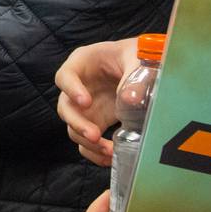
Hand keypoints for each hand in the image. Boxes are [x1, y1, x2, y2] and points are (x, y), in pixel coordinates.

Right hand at [55, 38, 138, 165]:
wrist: (145, 64)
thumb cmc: (136, 54)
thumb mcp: (137, 58)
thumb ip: (134, 76)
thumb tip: (130, 100)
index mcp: (82, 63)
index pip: (65, 76)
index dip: (72, 90)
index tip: (87, 102)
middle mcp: (77, 87)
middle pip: (65, 108)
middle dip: (78, 124)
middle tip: (95, 135)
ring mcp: (84, 106)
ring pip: (73, 128)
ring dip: (87, 143)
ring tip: (109, 151)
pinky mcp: (95, 120)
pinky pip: (85, 141)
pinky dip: (94, 152)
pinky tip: (109, 158)